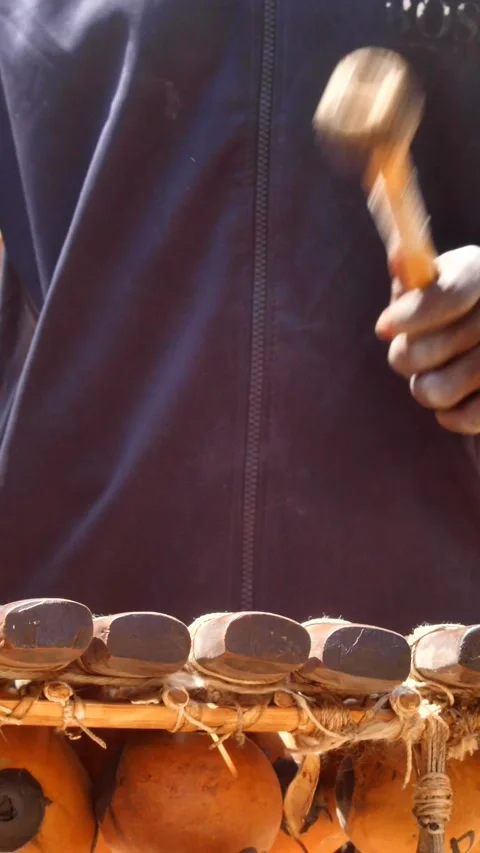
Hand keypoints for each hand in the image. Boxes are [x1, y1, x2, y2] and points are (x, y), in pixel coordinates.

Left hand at [375, 246, 479, 434]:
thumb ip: (412, 270)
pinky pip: (467, 417)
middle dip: (405, 356)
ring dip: (423, 387)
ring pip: (442, 388)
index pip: (449, 296)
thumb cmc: (447, 303)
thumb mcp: (433, 277)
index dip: (412, 316)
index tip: (382, 328)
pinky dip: (449, 415)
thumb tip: (398, 259)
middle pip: (438, 346)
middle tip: (404, 355)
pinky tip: (449, 401)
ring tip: (428, 377)